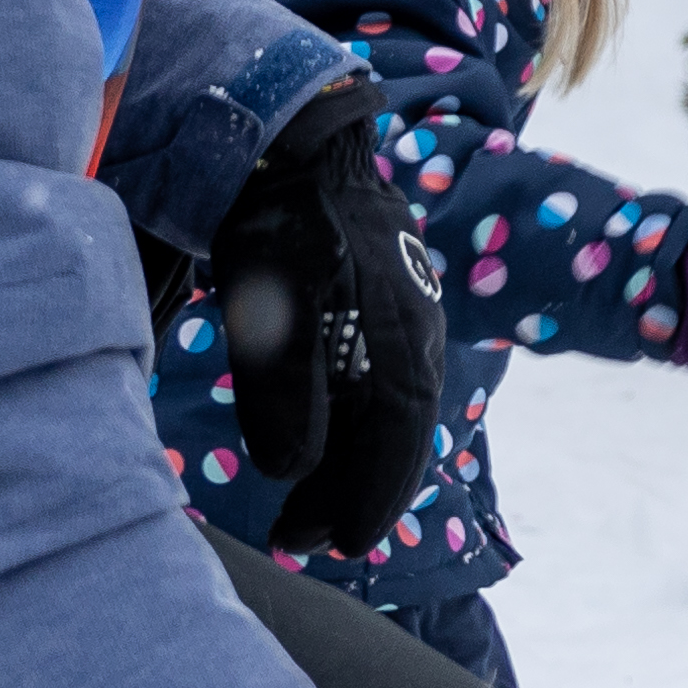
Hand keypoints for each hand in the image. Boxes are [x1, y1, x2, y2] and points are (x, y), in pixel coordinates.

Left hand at [212, 83, 445, 555]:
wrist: (294, 141)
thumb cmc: (281, 222)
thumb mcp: (271, 309)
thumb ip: (284, 392)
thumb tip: (291, 471)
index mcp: (401, 338)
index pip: (397, 437)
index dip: (371, 497)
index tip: (342, 546)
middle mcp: (416, 333)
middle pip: (395, 433)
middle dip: (355, 492)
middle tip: (302, 538)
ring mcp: (401, 314)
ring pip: (384, 410)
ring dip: (348, 462)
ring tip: (300, 504)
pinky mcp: (377, 301)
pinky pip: (375, 380)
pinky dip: (349, 423)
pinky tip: (318, 437)